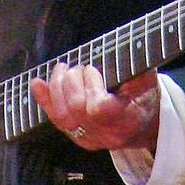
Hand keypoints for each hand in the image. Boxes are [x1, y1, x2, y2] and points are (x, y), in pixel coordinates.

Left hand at [30, 65, 159, 151]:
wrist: (145, 126)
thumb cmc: (145, 97)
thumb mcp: (147, 79)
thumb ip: (132, 65)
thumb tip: (118, 46)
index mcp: (126, 118)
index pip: (98, 109)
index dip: (90, 86)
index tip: (92, 69)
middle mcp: (106, 134)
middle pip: (76, 110)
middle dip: (71, 82)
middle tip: (78, 67)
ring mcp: (90, 139)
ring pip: (62, 117)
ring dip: (56, 88)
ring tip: (62, 69)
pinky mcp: (78, 138)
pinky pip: (55, 121)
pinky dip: (44, 100)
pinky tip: (38, 84)